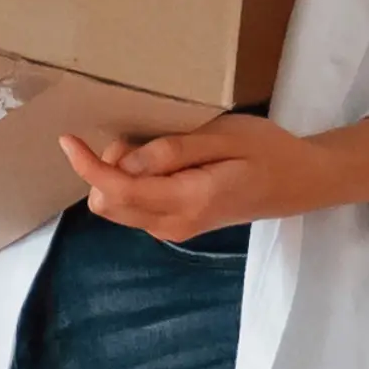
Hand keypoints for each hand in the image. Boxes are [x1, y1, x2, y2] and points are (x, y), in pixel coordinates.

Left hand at [64, 115, 368, 239]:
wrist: (300, 183)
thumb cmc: (268, 152)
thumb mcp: (224, 139)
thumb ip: (173, 152)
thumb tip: (125, 163)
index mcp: (186, 201)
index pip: (118, 190)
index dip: (88, 165)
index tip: (68, 139)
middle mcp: (173, 224)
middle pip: (108, 204)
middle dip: (106, 170)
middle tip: (137, 139)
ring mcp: (174, 229)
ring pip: (119, 207)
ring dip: (119, 177)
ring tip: (154, 148)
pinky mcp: (178, 225)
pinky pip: (136, 206)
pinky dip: (133, 184)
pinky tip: (161, 162)